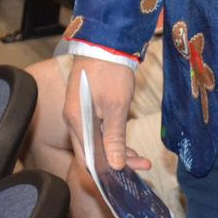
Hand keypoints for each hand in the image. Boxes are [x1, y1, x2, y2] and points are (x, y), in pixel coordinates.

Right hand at [64, 56, 148, 172]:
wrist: (106, 40)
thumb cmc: (111, 71)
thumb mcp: (116, 106)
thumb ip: (114, 137)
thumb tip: (114, 165)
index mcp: (77, 123)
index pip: (87, 159)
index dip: (105, 172)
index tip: (127, 177)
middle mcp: (74, 120)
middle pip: (93, 151)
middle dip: (117, 161)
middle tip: (142, 165)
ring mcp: (80, 112)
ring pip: (97, 140)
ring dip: (117, 149)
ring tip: (141, 157)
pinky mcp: (88, 105)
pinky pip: (98, 129)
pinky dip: (113, 137)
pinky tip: (126, 142)